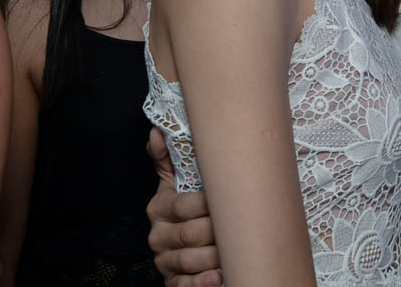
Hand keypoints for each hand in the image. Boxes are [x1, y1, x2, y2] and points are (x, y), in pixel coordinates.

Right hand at [146, 128, 221, 286]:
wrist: (177, 245)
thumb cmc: (185, 207)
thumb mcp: (174, 183)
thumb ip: (167, 159)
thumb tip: (157, 130)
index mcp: (160, 208)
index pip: (184, 206)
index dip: (210, 204)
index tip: (234, 198)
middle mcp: (158, 236)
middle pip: (190, 234)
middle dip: (218, 231)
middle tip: (243, 225)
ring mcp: (164, 261)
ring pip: (190, 261)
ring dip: (215, 257)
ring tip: (236, 250)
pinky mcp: (172, 282)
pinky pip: (185, 286)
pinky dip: (203, 283)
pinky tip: (219, 277)